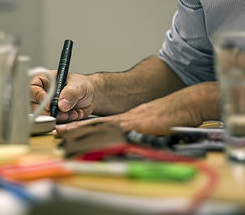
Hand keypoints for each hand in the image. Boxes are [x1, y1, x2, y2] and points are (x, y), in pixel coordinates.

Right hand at [30, 72, 95, 121]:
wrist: (92, 96)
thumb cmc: (82, 85)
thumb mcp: (78, 86)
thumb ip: (70, 93)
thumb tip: (61, 105)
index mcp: (45, 81)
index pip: (32, 88)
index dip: (38, 96)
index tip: (48, 102)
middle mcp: (43, 95)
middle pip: (35, 106)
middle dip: (49, 112)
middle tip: (62, 111)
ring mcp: (48, 107)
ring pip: (45, 117)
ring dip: (59, 118)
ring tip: (72, 112)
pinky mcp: (54, 117)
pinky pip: (55, 123)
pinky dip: (66, 122)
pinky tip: (75, 114)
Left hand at [56, 83, 219, 134]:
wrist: (185, 104)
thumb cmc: (172, 116)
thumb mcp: (150, 124)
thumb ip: (138, 130)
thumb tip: (129, 139)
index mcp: (128, 119)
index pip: (101, 123)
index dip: (83, 127)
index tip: (68, 130)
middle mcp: (126, 119)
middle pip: (96, 124)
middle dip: (77, 129)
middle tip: (59, 132)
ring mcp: (131, 121)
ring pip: (101, 126)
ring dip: (82, 131)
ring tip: (65, 134)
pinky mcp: (138, 125)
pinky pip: (116, 131)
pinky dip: (101, 135)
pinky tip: (91, 138)